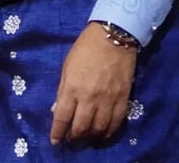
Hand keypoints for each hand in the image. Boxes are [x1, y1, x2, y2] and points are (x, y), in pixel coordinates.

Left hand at [51, 22, 136, 143]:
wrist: (113, 37)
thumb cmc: (85, 49)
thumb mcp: (67, 67)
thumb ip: (62, 90)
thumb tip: (56, 110)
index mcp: (72, 87)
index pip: (62, 117)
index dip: (57, 132)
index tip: (55, 141)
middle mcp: (89, 97)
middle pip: (81, 127)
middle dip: (74, 137)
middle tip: (71, 138)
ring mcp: (108, 100)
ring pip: (99, 128)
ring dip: (91, 137)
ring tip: (86, 137)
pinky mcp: (123, 99)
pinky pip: (116, 122)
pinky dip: (109, 132)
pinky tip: (103, 133)